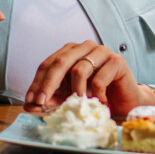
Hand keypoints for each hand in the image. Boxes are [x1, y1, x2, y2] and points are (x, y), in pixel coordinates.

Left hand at [25, 41, 154, 115]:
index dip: (38, 82)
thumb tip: (29, 106)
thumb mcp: (69, 98)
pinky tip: (99, 103)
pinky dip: (96, 95)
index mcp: (71, 52)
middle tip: (42, 103)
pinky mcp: (117, 61)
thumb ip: (52, 100)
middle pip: (61, 62)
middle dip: (49, 84)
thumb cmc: (96, 96)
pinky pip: (99, 79)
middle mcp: (85, 47)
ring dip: (75, 92)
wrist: (125, 101)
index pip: (49, 63)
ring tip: (77, 106)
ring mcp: (102, 52)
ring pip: (79, 69)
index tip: (31, 101)